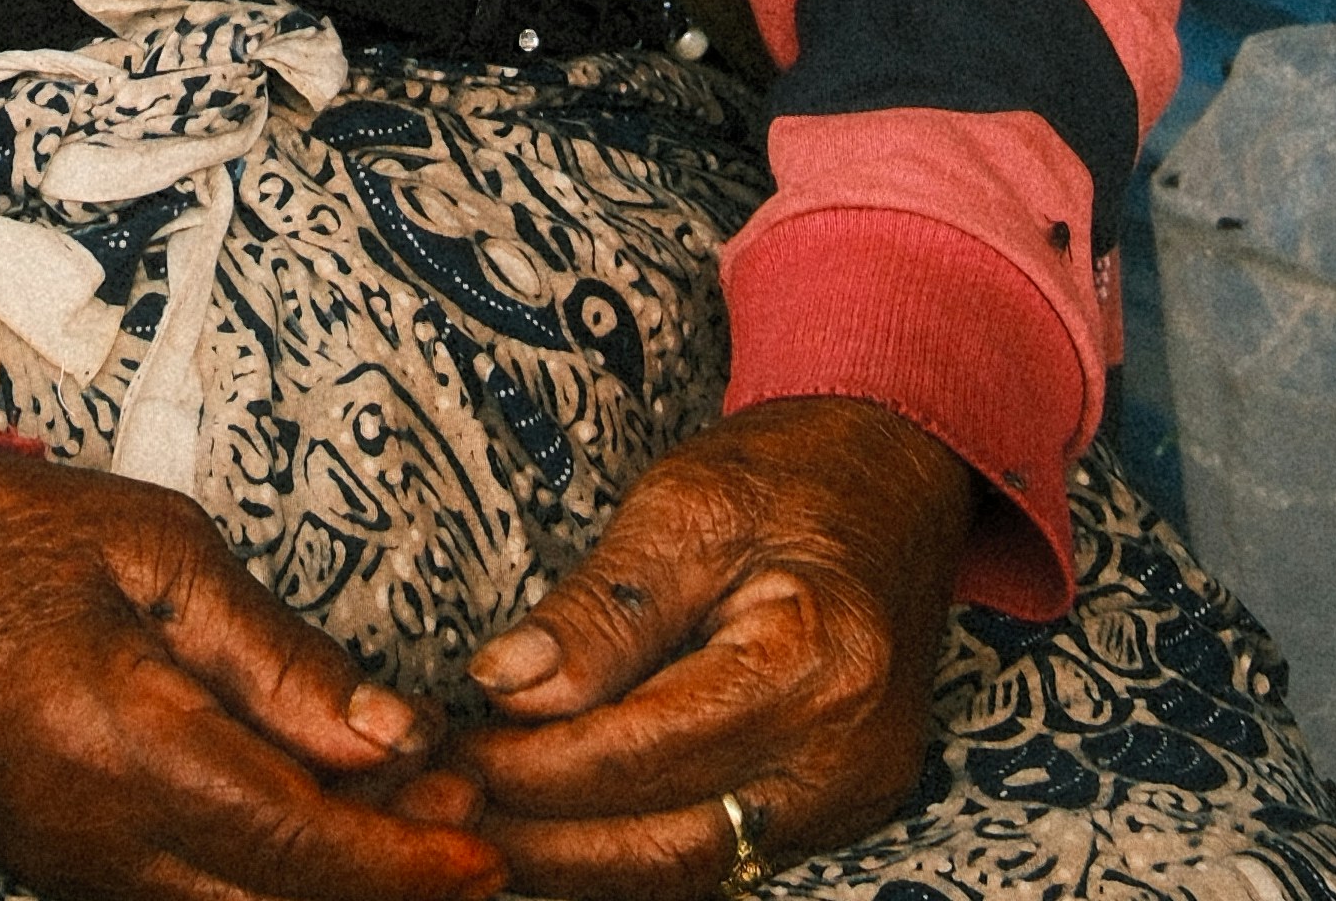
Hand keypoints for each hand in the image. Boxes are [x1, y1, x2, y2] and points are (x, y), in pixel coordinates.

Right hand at [0, 446, 507, 900]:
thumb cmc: (10, 539)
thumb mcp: (162, 553)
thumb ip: (279, 658)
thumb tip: (391, 736)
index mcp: (124, 741)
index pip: (295, 839)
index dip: (402, 858)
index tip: (484, 849)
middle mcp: (98, 833)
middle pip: (278, 898)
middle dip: (387, 881)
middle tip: (474, 830)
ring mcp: (75, 865)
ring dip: (329, 883)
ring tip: (410, 825)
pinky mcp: (65, 869)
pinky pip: (188, 899)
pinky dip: (266, 878)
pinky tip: (316, 830)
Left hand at [418, 399, 976, 888]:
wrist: (892, 480)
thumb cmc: (792, 475)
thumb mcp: (688, 504)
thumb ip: (600, 610)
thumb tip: (506, 684)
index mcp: (819, 664)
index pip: (645, 752)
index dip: (533, 767)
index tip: (447, 757)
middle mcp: (848, 755)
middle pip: (666, 843)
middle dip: (542, 839)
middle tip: (442, 812)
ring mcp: (850, 795)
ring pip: (689, 869)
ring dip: (577, 862)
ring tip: (484, 827)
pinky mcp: (835, 809)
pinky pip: (719, 855)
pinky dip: (630, 849)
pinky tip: (557, 826)